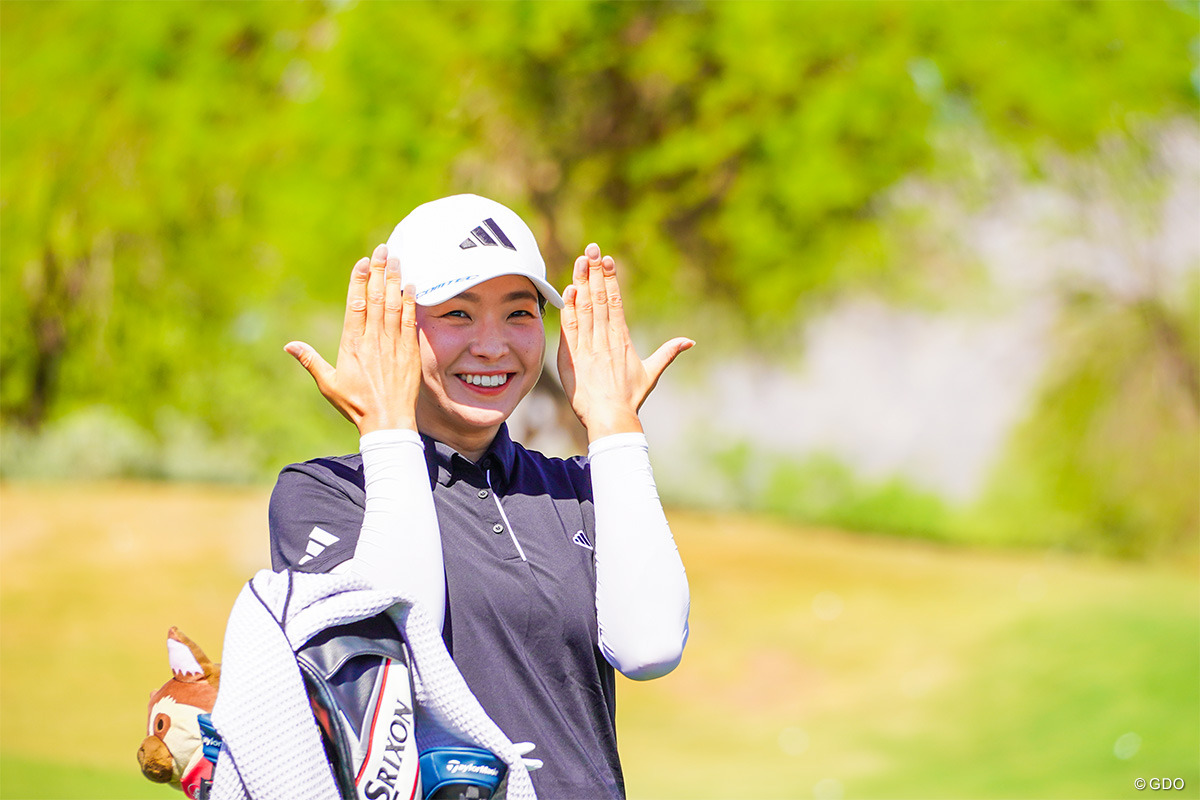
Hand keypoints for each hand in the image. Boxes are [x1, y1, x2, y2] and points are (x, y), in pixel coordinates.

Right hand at [285, 244, 420, 434]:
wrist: (387, 421)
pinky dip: (410, 302)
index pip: (356, 304)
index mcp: (352, 344)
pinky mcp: (409, 351)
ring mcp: (393, 344)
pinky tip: (411, 286)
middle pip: (377, 298)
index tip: (362, 263)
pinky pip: (411, 321)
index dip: (359, 281)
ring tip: (397, 260)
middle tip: (382, 250)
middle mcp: (373, 340)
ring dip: (395, 280)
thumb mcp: (328, 384)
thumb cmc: (355, 405)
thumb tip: (289, 346)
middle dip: (379, 272)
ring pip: (395, 305)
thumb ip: (311, 361)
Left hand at [557, 243, 693, 440]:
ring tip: (580, 261)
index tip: (607, 259)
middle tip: (591, 248)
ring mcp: (588, 347)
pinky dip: (569, 310)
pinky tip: (569, 291)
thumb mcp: (651, 374)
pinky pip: (570, 329)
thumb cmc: (630, 398)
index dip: (611, 278)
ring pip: (585, 308)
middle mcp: (605, 339)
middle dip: (595, 272)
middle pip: (600, 298)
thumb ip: (668, 353)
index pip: (615, 301)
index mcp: (622, 339)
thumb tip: (690, 342)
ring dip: (582, 283)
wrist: (610, 418)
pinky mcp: (573, 357)